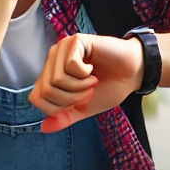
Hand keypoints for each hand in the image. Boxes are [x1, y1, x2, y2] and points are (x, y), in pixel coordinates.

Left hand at [28, 33, 145, 133]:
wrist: (133, 75)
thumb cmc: (110, 87)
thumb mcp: (85, 108)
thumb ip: (64, 117)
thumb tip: (43, 128)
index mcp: (51, 75)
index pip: (36, 98)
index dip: (58, 107)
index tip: (80, 100)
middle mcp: (53, 60)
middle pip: (46, 90)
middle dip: (72, 98)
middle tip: (89, 90)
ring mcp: (62, 49)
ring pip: (57, 79)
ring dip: (80, 86)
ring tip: (93, 80)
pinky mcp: (75, 41)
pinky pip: (71, 65)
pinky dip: (85, 73)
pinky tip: (93, 68)